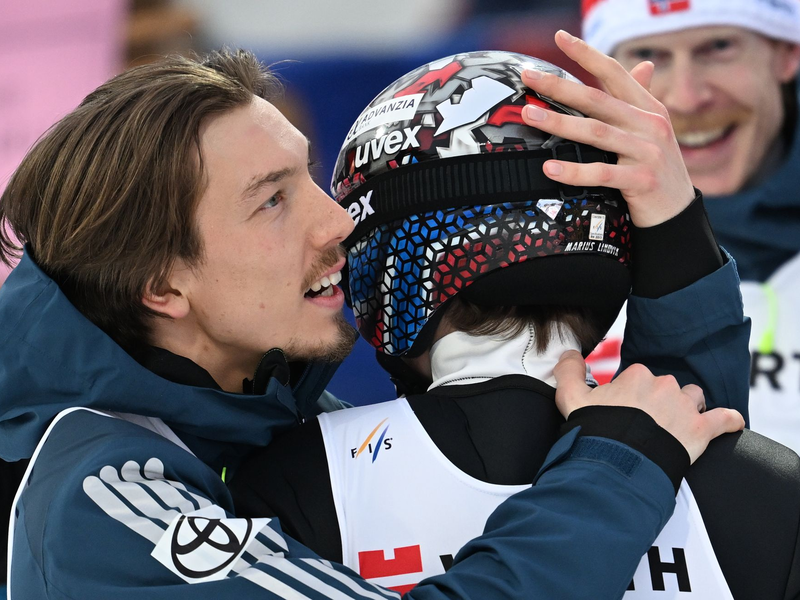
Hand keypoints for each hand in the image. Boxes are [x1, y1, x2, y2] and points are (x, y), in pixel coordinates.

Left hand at [521, 30, 694, 227]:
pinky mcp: (642, 180)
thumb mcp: (651, 131)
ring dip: (559, 122)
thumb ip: (638, 101)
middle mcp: (649, 124)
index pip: (614, 73)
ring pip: (596, 132)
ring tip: (530, 115)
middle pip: (597, 99)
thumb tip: (643, 66)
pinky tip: (549, 167)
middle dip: (559, 86)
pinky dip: (574, 171)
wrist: (678, 212)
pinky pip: (601, 173)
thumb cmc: (655, 168)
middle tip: (528, 77)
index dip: (587, 54)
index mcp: (648, 108)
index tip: (559, 38)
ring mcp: (647, 152)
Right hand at [553, 351, 744, 462]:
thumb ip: (569, 371)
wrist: (618, 462)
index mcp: (637, 375)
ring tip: (676, 427)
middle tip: (645, 425)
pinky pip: (725, 419)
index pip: (639, 379)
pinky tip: (730, 423)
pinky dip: (729, 421)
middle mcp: (665, 384)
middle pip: (667, 388)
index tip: (624, 412)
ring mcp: (686, 407)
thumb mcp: (571, 397)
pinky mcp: (702, 429)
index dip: (632, 396)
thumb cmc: (595, 430)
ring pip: (695, 399)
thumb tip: (569, 354)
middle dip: (659, 403)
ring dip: (689, 409)